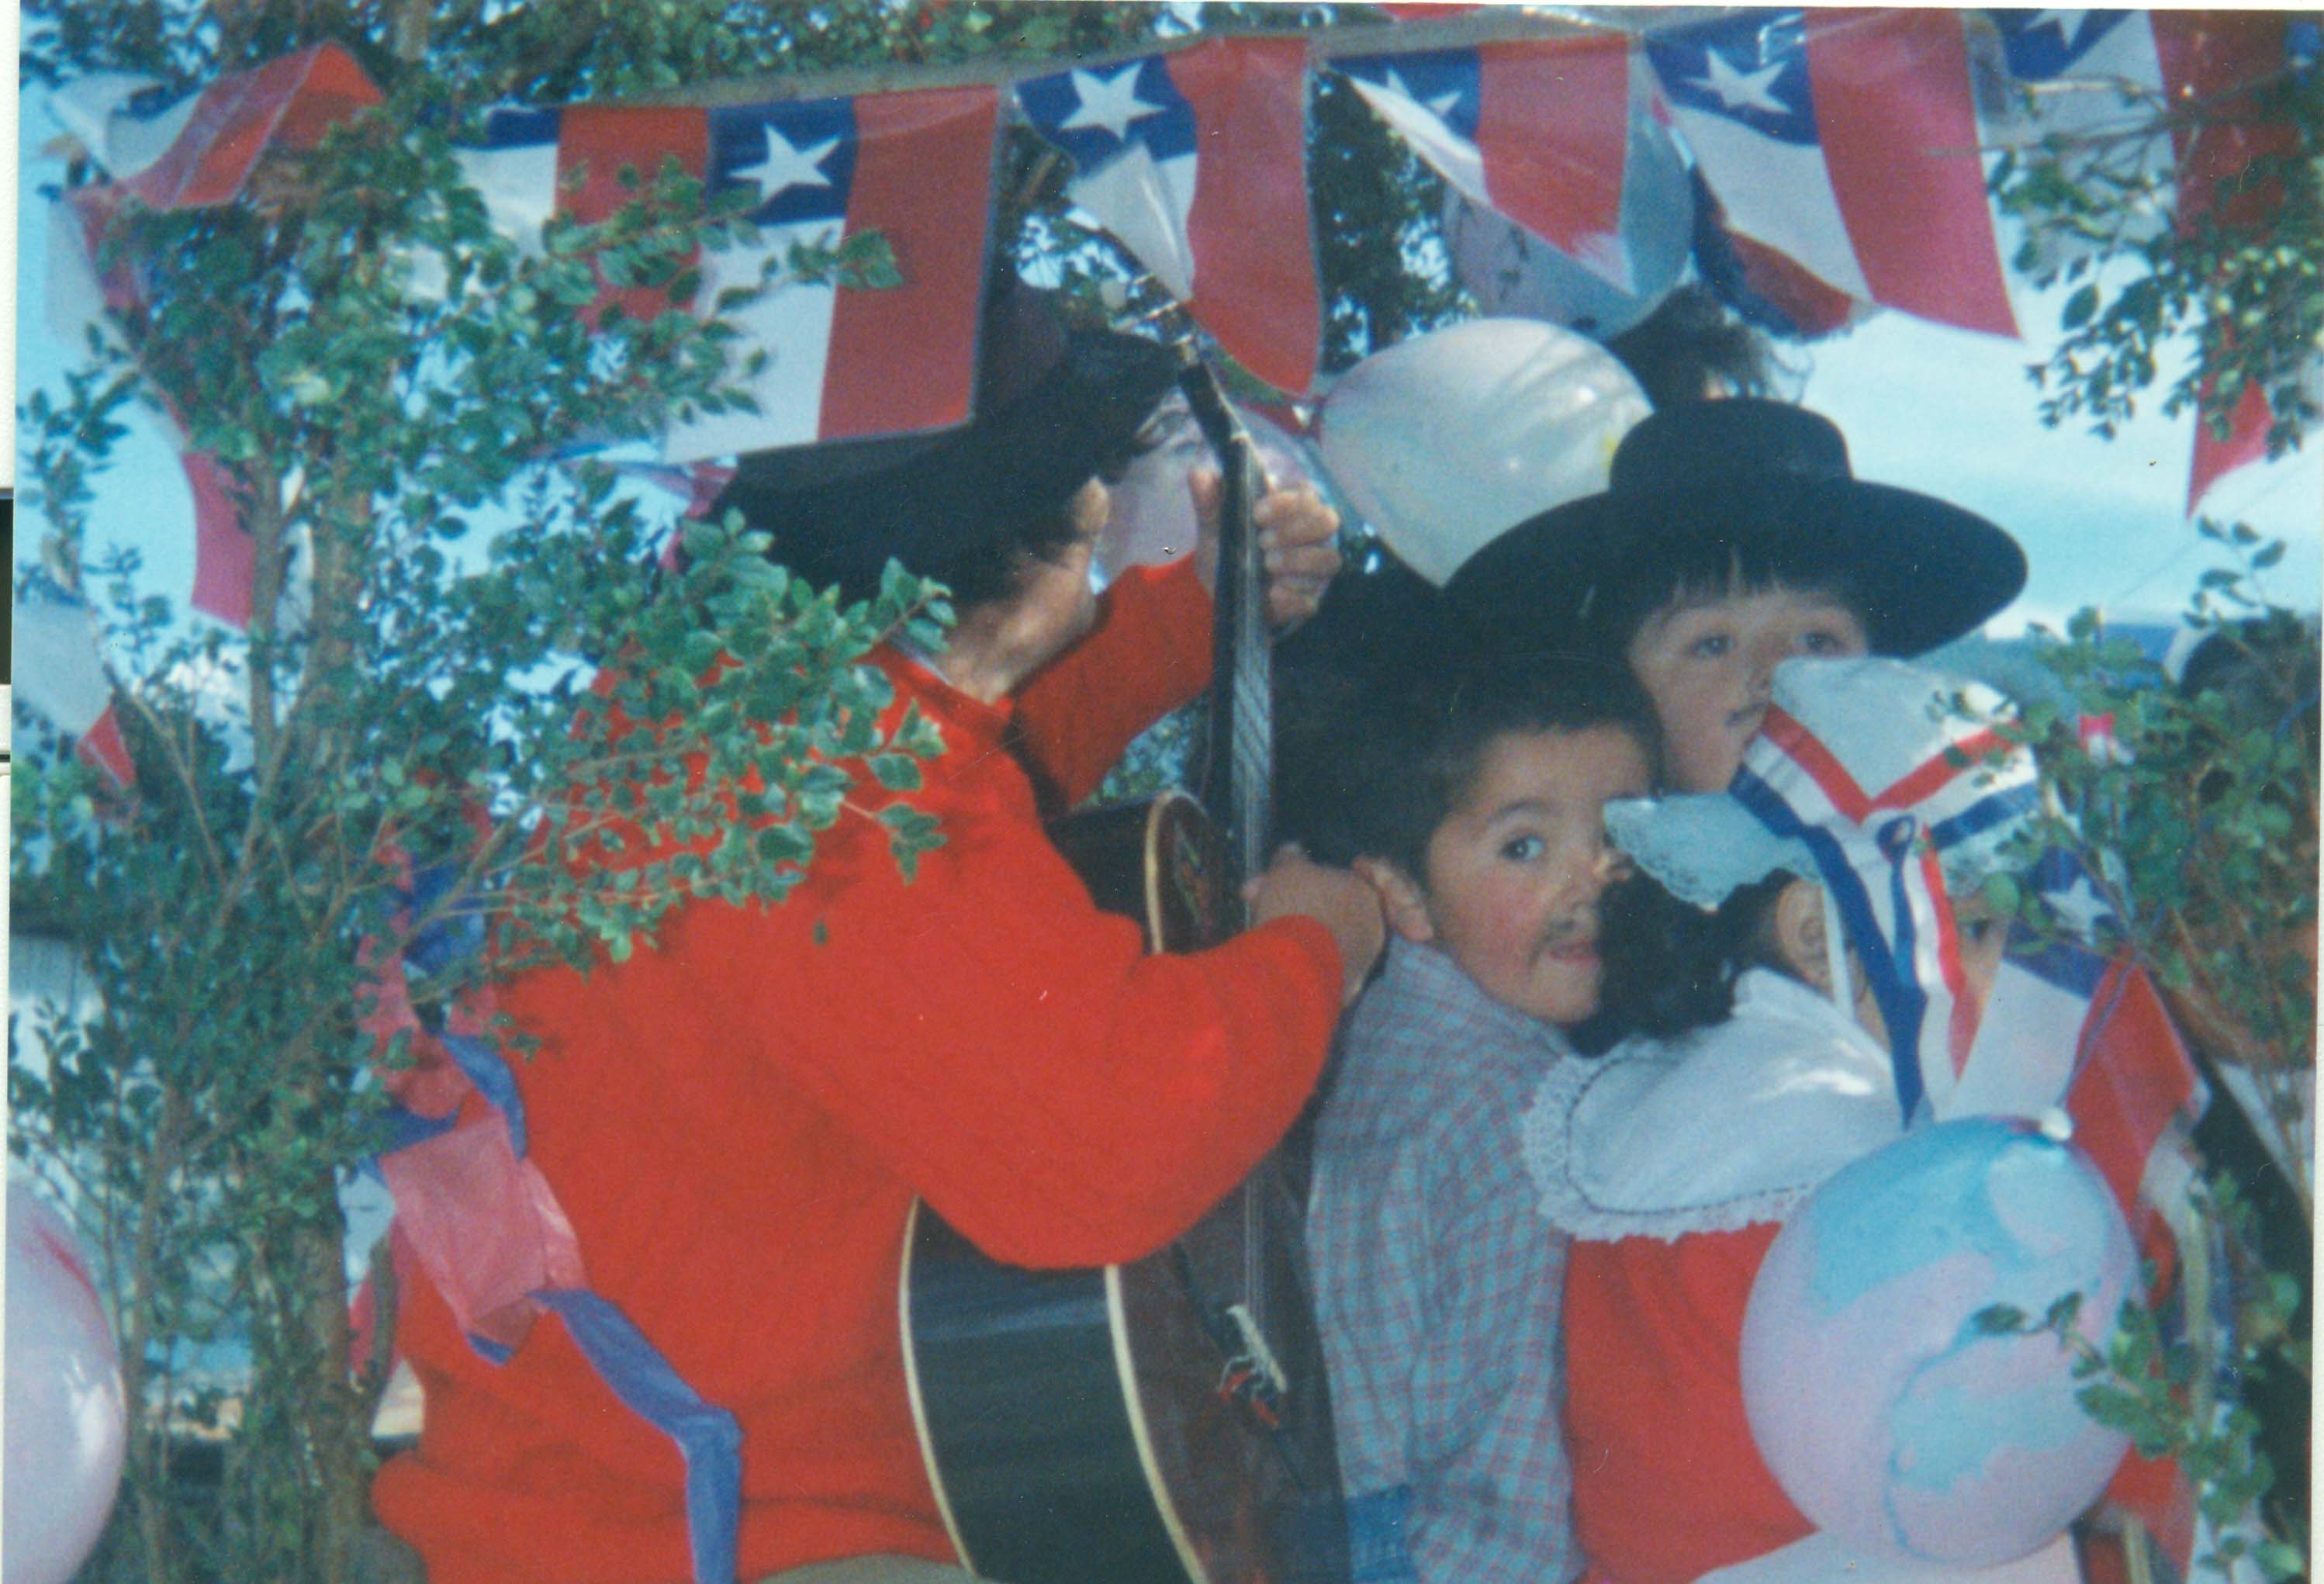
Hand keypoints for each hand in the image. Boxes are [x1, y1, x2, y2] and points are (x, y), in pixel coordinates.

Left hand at [1190, 467, 1342, 632]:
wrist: (1218, 591)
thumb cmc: (1225, 548)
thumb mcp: (1213, 525)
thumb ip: (1209, 502)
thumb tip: (1198, 474)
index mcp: (1291, 507)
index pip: (1308, 494)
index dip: (1287, 502)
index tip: (1257, 514)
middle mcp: (1310, 535)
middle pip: (1329, 520)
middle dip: (1296, 530)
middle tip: (1263, 541)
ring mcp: (1312, 569)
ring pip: (1329, 559)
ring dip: (1299, 560)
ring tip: (1267, 564)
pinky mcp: (1306, 600)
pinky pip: (1312, 600)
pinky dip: (1293, 597)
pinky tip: (1272, 593)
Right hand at [1245, 845, 1384, 1005]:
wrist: (1295, 969)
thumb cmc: (1296, 908)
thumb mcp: (1287, 870)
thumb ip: (1291, 857)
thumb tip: (1293, 850)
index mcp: (1364, 893)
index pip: (1329, 880)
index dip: (1292, 878)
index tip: (1266, 883)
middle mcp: (1371, 927)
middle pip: (1322, 908)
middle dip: (1286, 902)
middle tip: (1252, 900)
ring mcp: (1360, 960)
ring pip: (1318, 936)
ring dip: (1290, 929)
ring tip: (1258, 930)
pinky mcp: (1345, 988)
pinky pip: (1315, 963)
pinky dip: (1296, 958)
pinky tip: (1273, 957)